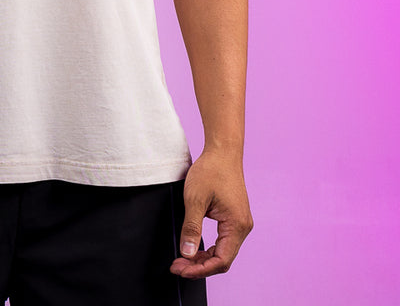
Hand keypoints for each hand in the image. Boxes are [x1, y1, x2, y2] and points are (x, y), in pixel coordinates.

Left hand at [170, 148, 252, 279]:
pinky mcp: (234, 218)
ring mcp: (239, 222)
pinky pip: (223, 241)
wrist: (222, 151)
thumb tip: (187, 254)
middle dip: (199, 266)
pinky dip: (208, 247)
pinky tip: (194, 248)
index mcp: (236, 225)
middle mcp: (242, 227)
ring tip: (182, 259)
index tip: (180, 269)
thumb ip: (191, 228)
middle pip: (222, 259)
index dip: (200, 269)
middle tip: (177, 266)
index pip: (221, 260)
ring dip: (203, 258)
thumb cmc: (211, 170)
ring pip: (222, 251)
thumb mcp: (195, 199)